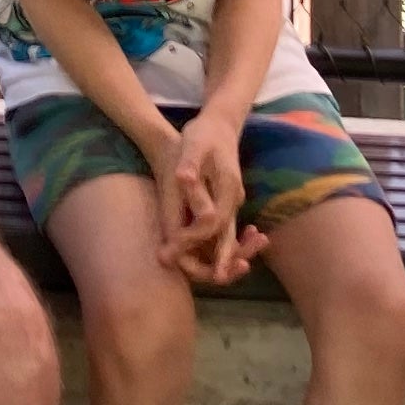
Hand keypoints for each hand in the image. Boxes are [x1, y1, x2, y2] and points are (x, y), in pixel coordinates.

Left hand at [155, 121, 257, 285]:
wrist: (220, 124)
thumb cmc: (205, 133)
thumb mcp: (194, 144)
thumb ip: (190, 164)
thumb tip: (184, 179)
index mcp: (227, 189)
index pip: (212, 223)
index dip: (191, 239)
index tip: (171, 252)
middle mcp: (233, 200)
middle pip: (228, 238)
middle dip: (220, 261)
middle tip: (210, 280)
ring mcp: (231, 203)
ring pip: (229, 238)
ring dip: (222, 258)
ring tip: (211, 277)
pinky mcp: (224, 203)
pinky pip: (224, 232)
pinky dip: (219, 247)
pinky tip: (204, 258)